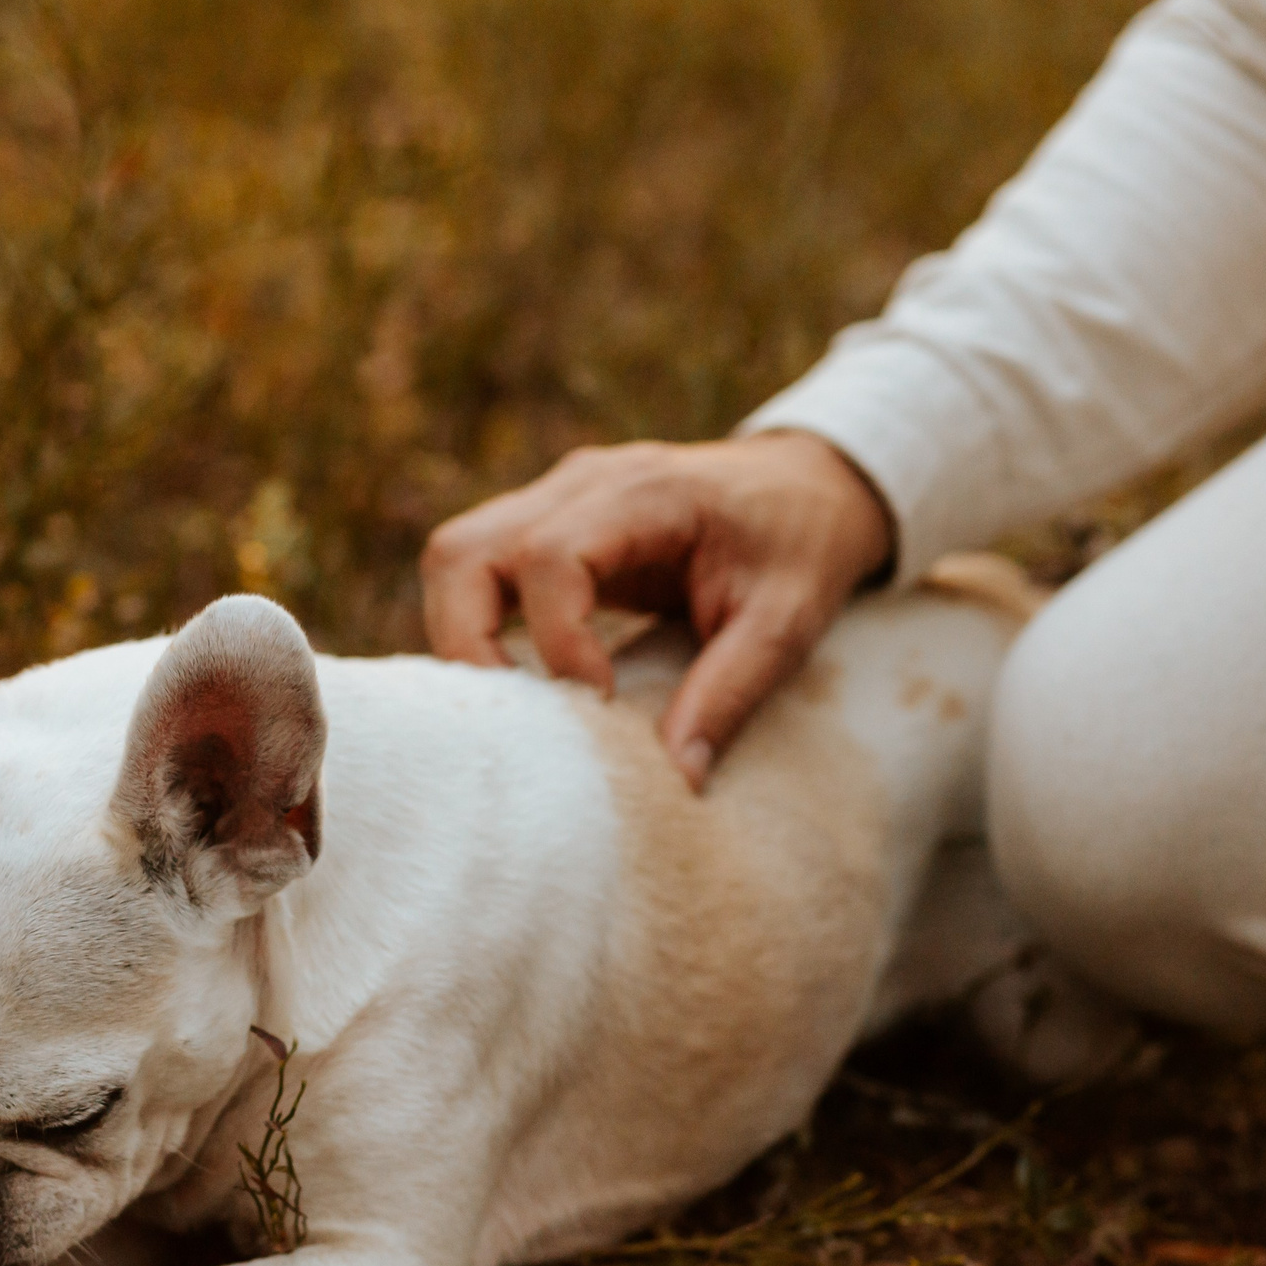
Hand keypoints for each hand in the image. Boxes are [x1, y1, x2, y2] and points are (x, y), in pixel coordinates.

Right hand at [419, 432, 892, 789]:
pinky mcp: (546, 528)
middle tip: (514, 720)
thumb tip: (677, 779)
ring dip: (460, 636)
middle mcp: (581, 485)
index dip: (556, 637)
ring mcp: (554, 500)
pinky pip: (478, 571)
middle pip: (464, 550)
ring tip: (512, 708)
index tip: (600, 700)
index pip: (550, 554)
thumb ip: (730, 694)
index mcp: (645, 493)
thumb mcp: (788, 621)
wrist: (810, 486)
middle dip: (466, 643)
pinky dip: (477, 629)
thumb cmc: (801, 545)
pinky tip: (523, 686)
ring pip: (455, 557)